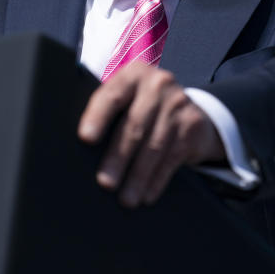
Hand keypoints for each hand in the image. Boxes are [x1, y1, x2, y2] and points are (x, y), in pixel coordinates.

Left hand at [77, 63, 223, 207]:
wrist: (188, 109)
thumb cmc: (141, 108)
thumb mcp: (127, 99)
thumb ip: (108, 111)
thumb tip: (81, 146)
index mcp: (133, 75)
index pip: (112, 95)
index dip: (98, 117)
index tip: (85, 138)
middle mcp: (158, 84)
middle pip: (134, 125)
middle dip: (118, 157)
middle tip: (105, 182)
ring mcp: (178, 104)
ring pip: (154, 145)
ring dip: (138, 176)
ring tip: (126, 198)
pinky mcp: (193, 125)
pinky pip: (172, 157)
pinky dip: (157, 179)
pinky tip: (147, 195)